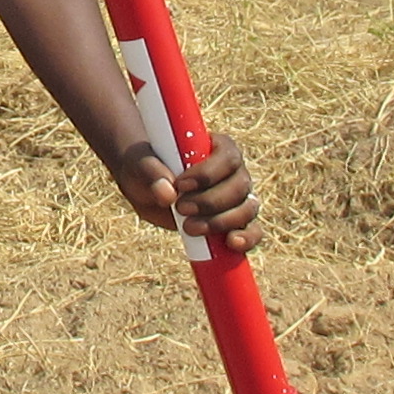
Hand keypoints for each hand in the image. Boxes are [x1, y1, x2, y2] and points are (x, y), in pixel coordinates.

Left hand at [108, 129, 259, 254]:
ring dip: (221, 222)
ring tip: (190, 227)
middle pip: (239, 187)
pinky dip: (247, 239)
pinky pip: (252, 231)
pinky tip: (232, 244)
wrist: (147, 190)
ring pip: (247, 209)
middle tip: (180, 208)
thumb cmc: (146, 170)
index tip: (181, 185)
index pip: (227, 158)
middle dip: (211, 202)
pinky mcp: (234, 223)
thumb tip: (167, 193)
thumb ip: (151, 172)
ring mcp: (237, 199)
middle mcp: (234, 173)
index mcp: (218, 148)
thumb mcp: (141, 164)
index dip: (208, 174)